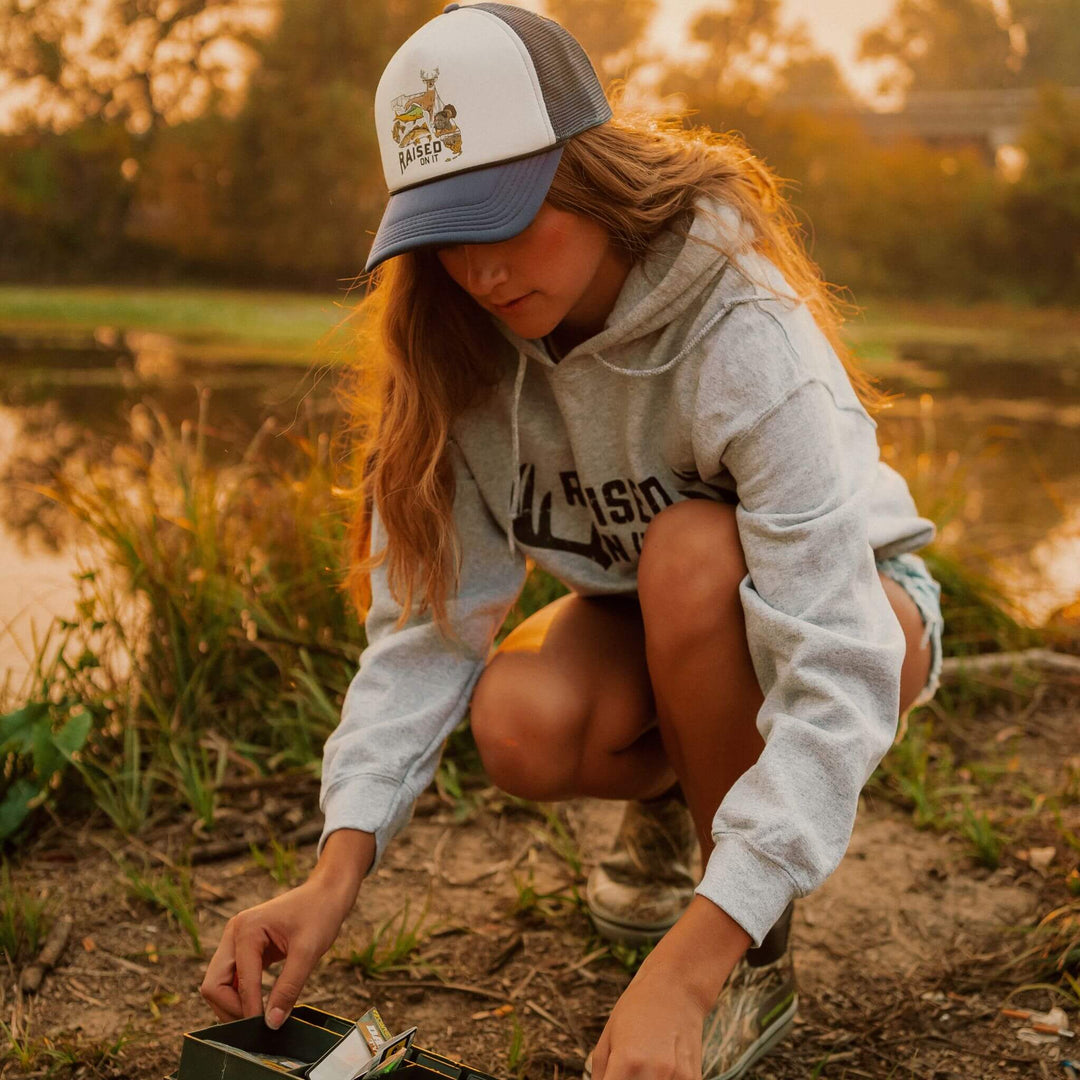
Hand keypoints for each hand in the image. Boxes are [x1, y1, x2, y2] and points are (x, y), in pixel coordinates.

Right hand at [199, 829, 373, 1027]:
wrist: (327, 892)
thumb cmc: (320, 913)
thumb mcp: (308, 951)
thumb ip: (289, 988)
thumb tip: (272, 1023)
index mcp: (246, 929)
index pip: (237, 982)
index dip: (249, 1009)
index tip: (267, 1028)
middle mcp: (234, 933)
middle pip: (214, 985)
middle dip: (231, 1009)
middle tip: (257, 1025)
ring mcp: (236, 940)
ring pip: (218, 984)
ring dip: (234, 1004)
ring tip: (261, 1017)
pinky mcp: (244, 948)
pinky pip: (232, 979)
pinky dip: (241, 995)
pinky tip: (261, 1005)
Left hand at [591, 965, 705, 1079]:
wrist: (675, 989)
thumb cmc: (635, 1010)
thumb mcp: (607, 1037)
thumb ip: (600, 1074)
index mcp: (627, 1061)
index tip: (611, 1076)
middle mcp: (654, 1072)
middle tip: (625, 1070)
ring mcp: (677, 1078)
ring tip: (642, 1067)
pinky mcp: (693, 1079)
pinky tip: (660, 1070)